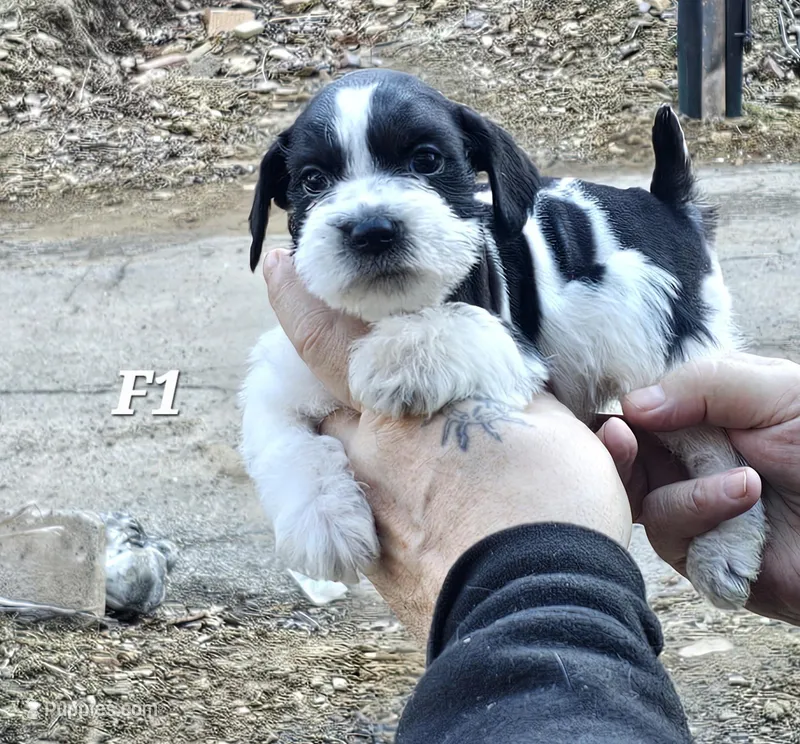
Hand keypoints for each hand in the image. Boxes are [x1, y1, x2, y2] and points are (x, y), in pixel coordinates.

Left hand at [263, 248, 631, 640]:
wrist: (541, 614)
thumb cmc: (549, 509)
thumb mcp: (549, 425)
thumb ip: (510, 391)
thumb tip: (502, 383)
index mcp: (400, 410)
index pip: (325, 339)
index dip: (297, 298)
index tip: (277, 266)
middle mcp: (365, 459)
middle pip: (324, 407)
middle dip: (340, 388)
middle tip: (374, 382)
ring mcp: (366, 515)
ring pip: (347, 462)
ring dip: (372, 446)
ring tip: (427, 456)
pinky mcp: (377, 565)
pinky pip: (368, 514)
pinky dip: (392, 499)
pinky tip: (440, 508)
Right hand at [601, 354, 799, 624]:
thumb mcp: (775, 392)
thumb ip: (701, 384)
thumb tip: (629, 404)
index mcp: (703, 415)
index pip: (639, 410)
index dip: (619, 414)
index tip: (616, 418)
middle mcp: (690, 460)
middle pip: (624, 456)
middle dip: (622, 449)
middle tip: (622, 438)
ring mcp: (694, 507)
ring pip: (640, 496)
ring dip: (684, 487)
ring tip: (744, 482)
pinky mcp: (702, 553)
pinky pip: (668, 534)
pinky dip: (700, 514)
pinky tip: (745, 503)